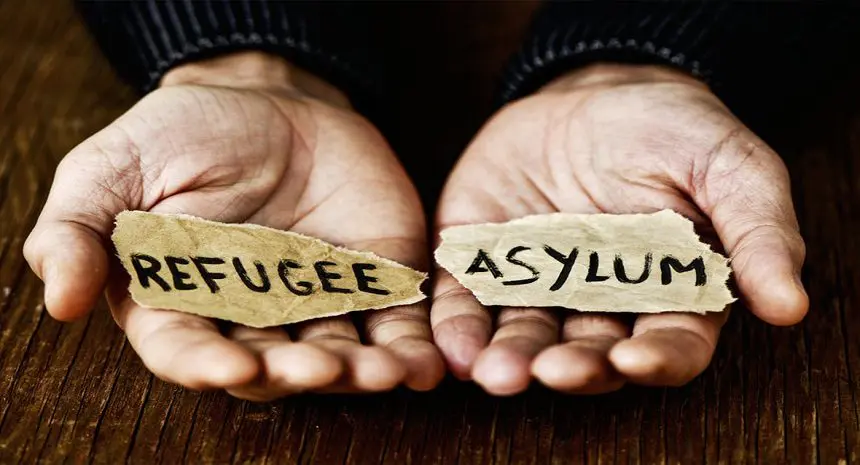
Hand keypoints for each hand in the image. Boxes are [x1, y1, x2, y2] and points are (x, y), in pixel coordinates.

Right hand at [24, 51, 443, 399]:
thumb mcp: (113, 169)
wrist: (269, 101)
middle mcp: (251, 316)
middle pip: (273, 366)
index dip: (206, 366)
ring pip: (339, 353)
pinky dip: (410, 345)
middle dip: (299, 375)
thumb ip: (81, 230)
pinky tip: (426, 362)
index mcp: (183, 301)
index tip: (230, 368)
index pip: (187, 350)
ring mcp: (316, 302)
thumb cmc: (182, 136)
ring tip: (387, 372)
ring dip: (363, 370)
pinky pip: (392, 321)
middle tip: (321, 369)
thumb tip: (60, 301)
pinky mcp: (371, 280)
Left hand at [432, 64, 807, 394]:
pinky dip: (459, 327)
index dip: (655, 358)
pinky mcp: (484, 263)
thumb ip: (757, 230)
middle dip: (571, 367)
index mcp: (668, 291)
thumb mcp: (727, 164)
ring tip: (494, 372)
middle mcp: (601, 302)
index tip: (633, 358)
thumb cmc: (668, 130)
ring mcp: (538, 286)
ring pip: (526, 337)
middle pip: (590, 352)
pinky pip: (470, 302)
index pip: (670, 344)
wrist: (588, 95)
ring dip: (511, 359)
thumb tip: (789, 305)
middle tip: (550, 372)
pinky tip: (453, 347)